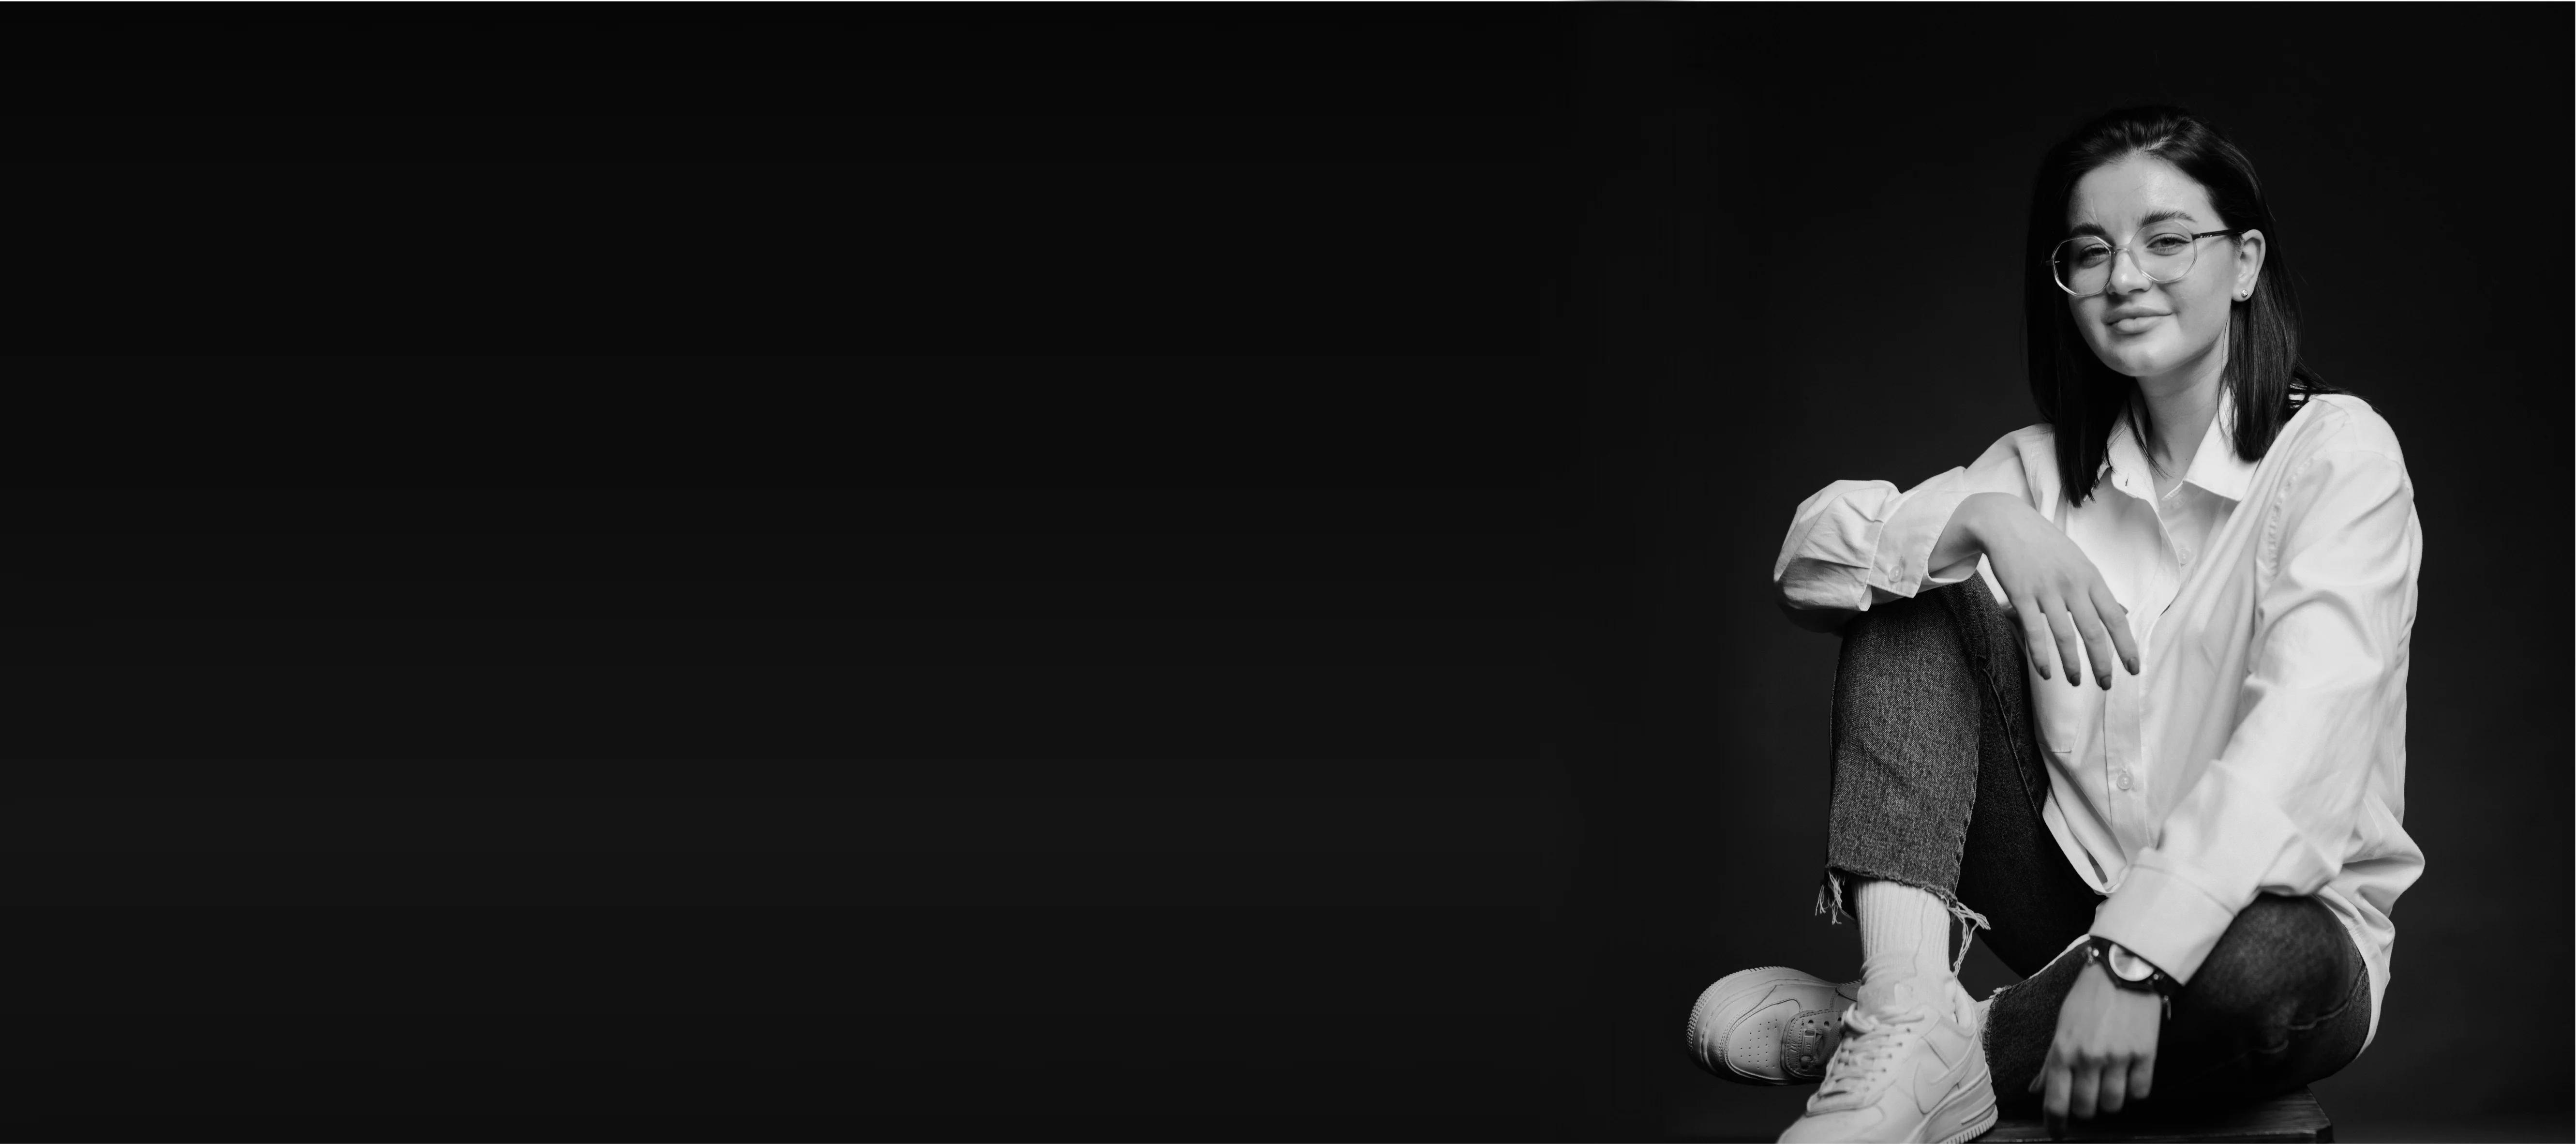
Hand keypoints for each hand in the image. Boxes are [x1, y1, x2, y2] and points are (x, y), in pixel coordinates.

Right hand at [1958, 492, 2139, 688]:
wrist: (2006, 522)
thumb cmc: (2044, 544)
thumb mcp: (2079, 562)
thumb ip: (2098, 590)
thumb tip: (2123, 614)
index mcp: (2090, 577)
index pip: (2115, 617)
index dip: (2126, 646)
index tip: (2133, 669)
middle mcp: (2072, 584)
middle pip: (2093, 631)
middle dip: (2102, 663)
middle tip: (2106, 685)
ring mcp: (2046, 590)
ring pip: (2064, 635)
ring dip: (2072, 664)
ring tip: (2077, 682)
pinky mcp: (2021, 594)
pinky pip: (2033, 631)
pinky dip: (2040, 655)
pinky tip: (2045, 671)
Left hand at [2028, 960, 2162, 1136]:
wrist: (2125, 969)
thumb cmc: (2089, 997)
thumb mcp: (2061, 1026)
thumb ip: (2051, 1062)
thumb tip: (2035, 1090)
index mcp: (2063, 1050)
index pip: (2056, 1102)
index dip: (2055, 1125)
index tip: (2057, 1134)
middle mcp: (2089, 1058)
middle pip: (2086, 1109)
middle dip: (2084, 1109)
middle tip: (2086, 1097)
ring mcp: (2119, 1058)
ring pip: (2113, 1105)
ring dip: (2109, 1102)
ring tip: (2108, 1084)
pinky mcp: (2146, 1055)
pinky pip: (2140, 1093)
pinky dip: (2134, 1092)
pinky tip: (2129, 1077)